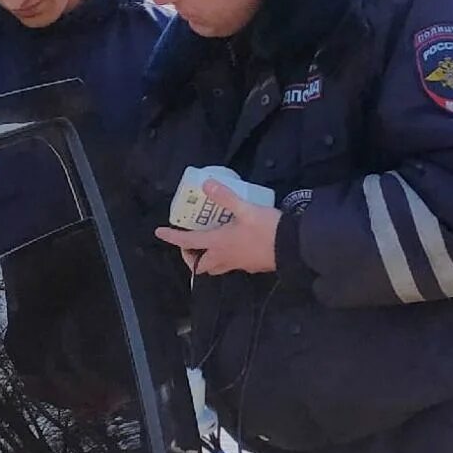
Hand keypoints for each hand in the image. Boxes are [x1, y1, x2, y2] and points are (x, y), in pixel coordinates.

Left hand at [155, 179, 281, 275]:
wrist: (292, 247)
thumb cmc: (267, 228)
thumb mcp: (246, 208)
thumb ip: (225, 197)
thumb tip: (205, 183)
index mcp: (218, 243)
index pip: (188, 242)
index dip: (172, 237)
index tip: (159, 232)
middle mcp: (224, 258)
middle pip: (199, 266)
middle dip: (190, 258)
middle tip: (189, 245)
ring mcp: (237, 265)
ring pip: (215, 268)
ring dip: (206, 261)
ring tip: (207, 248)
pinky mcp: (250, 267)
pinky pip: (231, 266)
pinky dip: (224, 260)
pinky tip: (232, 248)